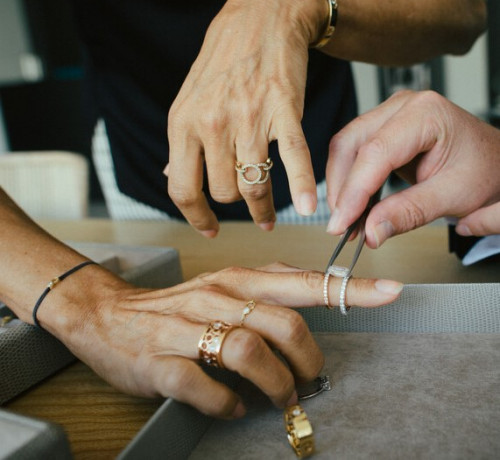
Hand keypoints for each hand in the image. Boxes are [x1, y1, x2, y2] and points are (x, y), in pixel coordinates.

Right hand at [37, 262, 401, 418]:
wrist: (109, 315)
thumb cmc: (176, 304)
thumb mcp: (224, 285)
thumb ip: (268, 287)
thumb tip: (312, 298)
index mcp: (237, 279)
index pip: (304, 281)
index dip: (351, 288)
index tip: (392, 292)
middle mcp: (216, 297)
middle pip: (283, 324)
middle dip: (308, 361)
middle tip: (309, 381)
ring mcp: (187, 329)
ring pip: (249, 353)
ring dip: (275, 384)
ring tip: (278, 398)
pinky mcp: (161, 362)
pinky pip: (205, 387)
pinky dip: (228, 404)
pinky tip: (234, 406)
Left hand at [167, 0, 326, 236]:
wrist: (262, 17)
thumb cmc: (224, 61)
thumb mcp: (188, 100)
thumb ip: (182, 144)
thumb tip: (171, 179)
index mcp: (184, 123)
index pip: (183, 188)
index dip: (196, 216)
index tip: (209, 228)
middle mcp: (213, 124)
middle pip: (223, 192)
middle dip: (234, 204)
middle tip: (246, 203)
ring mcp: (249, 118)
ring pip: (254, 185)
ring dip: (262, 209)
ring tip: (266, 218)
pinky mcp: (284, 110)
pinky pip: (294, 158)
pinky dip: (303, 186)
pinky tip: (308, 208)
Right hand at [325, 90, 499, 246]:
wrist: (496, 161)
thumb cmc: (484, 169)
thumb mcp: (453, 196)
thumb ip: (409, 213)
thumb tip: (371, 231)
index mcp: (426, 113)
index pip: (375, 152)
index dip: (354, 191)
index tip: (342, 223)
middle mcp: (402, 107)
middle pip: (350, 144)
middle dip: (341, 188)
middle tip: (341, 225)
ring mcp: (389, 116)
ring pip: (345, 148)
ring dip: (341, 186)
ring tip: (346, 220)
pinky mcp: (382, 130)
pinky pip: (352, 153)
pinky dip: (348, 182)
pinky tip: (352, 205)